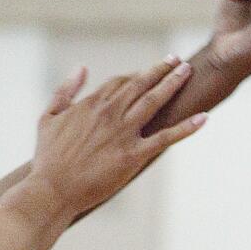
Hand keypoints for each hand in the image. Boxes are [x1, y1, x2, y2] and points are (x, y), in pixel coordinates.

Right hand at [32, 58, 205, 215]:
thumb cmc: (47, 157)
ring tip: (188, 72)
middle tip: (178, 60)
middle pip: (141, 85)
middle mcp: (110, 114)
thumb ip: (64, 91)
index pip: (120, 81)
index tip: (148, 71)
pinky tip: (203, 118)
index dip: (136, 75)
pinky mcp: (134, 155)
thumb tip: (81, 69)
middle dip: (161, 69)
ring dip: (173, 84)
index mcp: (91, 105)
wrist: (52, 189)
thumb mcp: (48, 118)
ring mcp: (124, 134)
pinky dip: (186, 128)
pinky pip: (165, 138)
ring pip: (155, 102)